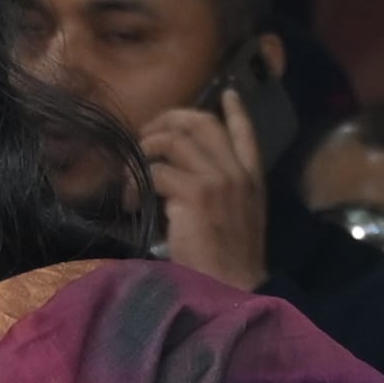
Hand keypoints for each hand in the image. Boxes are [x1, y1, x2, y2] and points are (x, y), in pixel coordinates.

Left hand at [139, 87, 271, 290]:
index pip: (246, 134)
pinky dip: (136, 184)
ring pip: (174, 141)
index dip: (236, 112)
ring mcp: (218, 180)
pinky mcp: (196, 194)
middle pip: (202, 124)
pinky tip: (131, 202)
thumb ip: (222, 195)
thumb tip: (183, 179)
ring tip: (131, 173)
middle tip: (147, 133)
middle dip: (169, 120)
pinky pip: (157, 171)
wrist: (235, 289)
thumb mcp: (238, 222)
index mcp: (252, 179)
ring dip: (146, 151)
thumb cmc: (230, 265)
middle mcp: (237, 173)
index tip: (229, 93)